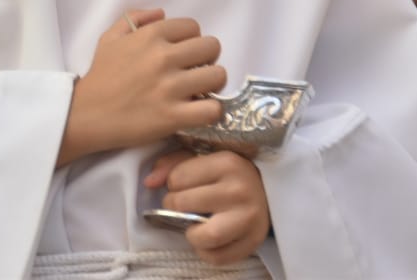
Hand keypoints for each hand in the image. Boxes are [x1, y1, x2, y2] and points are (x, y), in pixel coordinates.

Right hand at [58, 9, 226, 165]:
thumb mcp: (110, 38)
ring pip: (218, 75)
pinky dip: (211, 111)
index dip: (191, 40)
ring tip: (199, 91)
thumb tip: (161, 13)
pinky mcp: (173, 116)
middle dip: (206, 58)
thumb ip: (134, 17)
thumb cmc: (100, 76)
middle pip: (212, 47)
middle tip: (194, 71)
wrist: (85, 115)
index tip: (182, 54)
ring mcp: (170, 87)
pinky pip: (212, 109)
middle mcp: (164, 57)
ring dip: (212, 84)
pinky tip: (198, 111)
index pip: (193, 27)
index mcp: (151, 35)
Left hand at [145, 150, 270, 266]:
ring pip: (204, 235)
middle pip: (183, 205)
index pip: (177, 178)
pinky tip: (207, 239)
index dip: (173, 183)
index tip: (184, 185)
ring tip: (194, 226)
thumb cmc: (228, 174)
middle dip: (175, 207)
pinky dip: (206, 252)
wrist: (268, 191)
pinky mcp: (253, 241)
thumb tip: (149, 183)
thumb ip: (172, 164)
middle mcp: (240, 189)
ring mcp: (249, 217)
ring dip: (191, 233)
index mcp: (227, 162)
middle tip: (183, 206)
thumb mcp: (203, 158)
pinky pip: (218, 257)